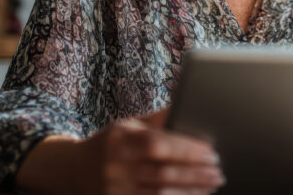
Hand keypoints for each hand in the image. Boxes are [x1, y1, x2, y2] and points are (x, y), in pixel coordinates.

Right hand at [17, 108, 223, 194]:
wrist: (74, 169)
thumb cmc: (113, 142)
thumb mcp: (129, 124)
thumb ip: (159, 119)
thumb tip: (193, 107)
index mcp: (120, 139)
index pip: (158, 145)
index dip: (187, 150)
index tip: (212, 152)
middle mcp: (115, 165)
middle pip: (162, 173)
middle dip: (195, 174)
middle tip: (218, 171)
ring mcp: (114, 189)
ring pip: (159, 194)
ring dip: (190, 191)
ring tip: (212, 185)